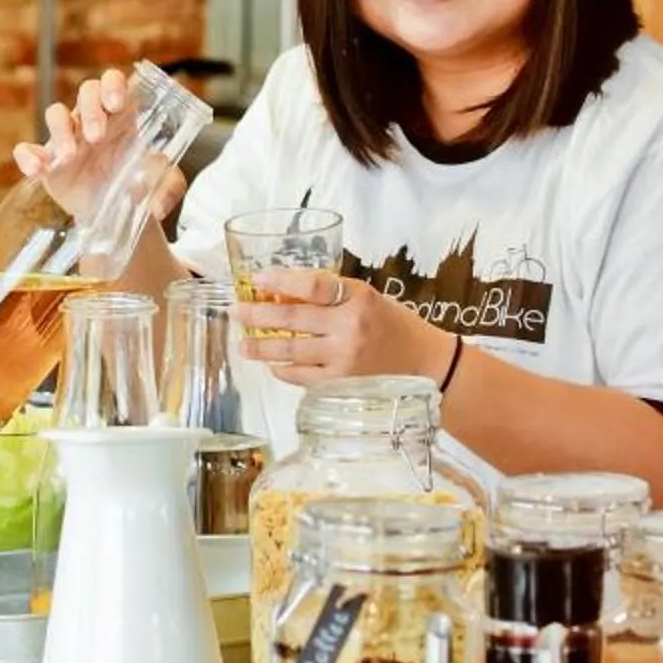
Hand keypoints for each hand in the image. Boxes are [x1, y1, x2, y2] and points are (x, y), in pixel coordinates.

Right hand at [12, 69, 184, 229]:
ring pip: (56, 113)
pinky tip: (37, 169)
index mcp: (122, 116)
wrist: (115, 215)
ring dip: (61, 130)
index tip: (116, 105)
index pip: (113, 82)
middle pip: (86, 91)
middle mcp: (92, 119)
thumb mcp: (163, 184)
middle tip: (97, 137)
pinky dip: (27, 155)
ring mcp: (67, 138)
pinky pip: (27, 148)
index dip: (113, 85)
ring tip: (70, 156)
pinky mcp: (48, 162)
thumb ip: (168, 188)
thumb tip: (158, 206)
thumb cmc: (138, 184)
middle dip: (90, 109)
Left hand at [243, 265, 454, 386]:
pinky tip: (272, 366)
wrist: (426, 363)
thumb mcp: (367, 297)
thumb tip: (283, 292)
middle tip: (237, 311)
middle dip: (258, 316)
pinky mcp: (342, 383)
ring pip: (292, 351)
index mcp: (358, 298)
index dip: (280, 281)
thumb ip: (331, 295)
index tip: (256, 279)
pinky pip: (303, 377)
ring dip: (262, 348)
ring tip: (243, 345)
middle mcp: (350, 327)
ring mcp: (344, 358)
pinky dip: (284, 370)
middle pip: (293, 320)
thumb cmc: (394, 325)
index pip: (312, 285)